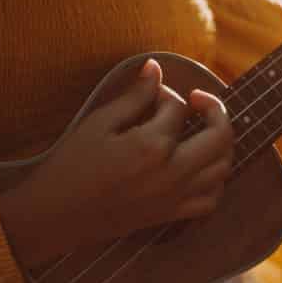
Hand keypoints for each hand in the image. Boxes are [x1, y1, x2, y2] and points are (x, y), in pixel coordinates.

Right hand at [0, 58, 234, 269]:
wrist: (58, 213)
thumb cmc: (73, 164)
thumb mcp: (99, 123)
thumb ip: (134, 96)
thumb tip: (155, 68)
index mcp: (152, 145)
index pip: (178, 108)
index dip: (167, 93)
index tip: (152, 93)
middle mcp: (173, 172)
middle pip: (219, 136)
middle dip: (215, 110)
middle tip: (198, 99)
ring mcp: (176, 196)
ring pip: (223, 168)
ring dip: (222, 142)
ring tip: (205, 129)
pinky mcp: (171, 214)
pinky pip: (211, 199)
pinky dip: (216, 180)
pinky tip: (202, 166)